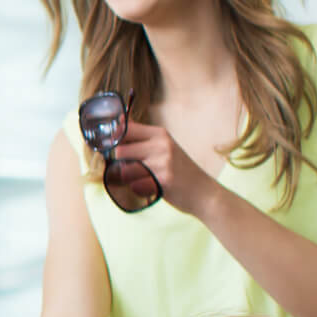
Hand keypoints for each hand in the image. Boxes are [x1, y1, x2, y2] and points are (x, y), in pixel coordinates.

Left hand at [108, 122, 224, 216]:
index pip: (126, 128)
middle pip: (120, 150)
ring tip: (140, 180)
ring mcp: (163, 162)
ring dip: (127, 178)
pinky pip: (134, 185)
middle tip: (128, 170)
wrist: (204, 193)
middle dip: (118, 162)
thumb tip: (118, 124)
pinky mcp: (163, 180)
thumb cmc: (180, 171)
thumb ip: (143, 139)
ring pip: (124, 169)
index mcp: (160, 134)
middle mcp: (162, 144)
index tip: (111, 148)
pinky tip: (148, 188)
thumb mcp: (165, 148)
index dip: (114, 139)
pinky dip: (137, 189)